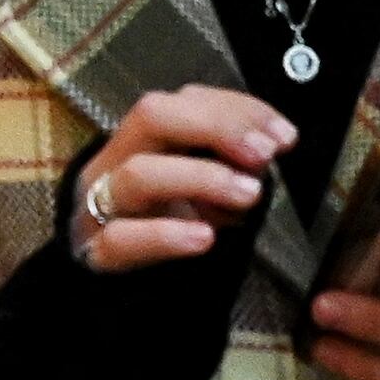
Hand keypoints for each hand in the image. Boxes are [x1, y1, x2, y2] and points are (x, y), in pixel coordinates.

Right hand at [71, 85, 291, 271]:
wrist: (107, 279)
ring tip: (247, 195)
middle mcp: (117, 159)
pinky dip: (165, 235)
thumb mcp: (200, 184)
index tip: (284, 136)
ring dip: (201, 178)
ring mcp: (101, 204)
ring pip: (139, 174)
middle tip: (264, 155)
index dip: (238, 111)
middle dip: (216, 127)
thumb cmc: (165, 219)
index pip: (187, 100)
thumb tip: (269, 149)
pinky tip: (203, 238)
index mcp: (146, 135)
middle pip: (153, 116)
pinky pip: (121, 239)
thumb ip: (230, 162)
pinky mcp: (96, 253)